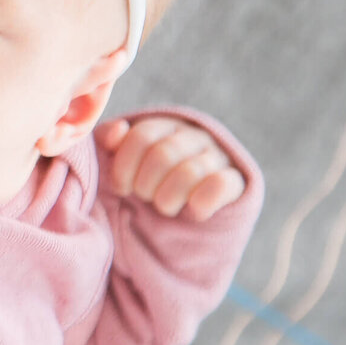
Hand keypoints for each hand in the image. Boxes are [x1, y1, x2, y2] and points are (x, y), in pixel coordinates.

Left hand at [95, 117, 244, 220]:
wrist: (181, 219)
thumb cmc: (145, 182)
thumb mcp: (120, 160)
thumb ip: (108, 140)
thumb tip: (118, 129)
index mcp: (165, 125)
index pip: (141, 137)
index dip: (124, 167)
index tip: (121, 188)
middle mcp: (194, 135)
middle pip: (163, 155)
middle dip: (145, 185)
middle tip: (145, 198)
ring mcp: (218, 156)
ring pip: (189, 172)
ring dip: (167, 199)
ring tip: (165, 206)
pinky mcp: (237, 181)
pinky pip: (219, 185)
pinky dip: (199, 204)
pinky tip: (191, 212)